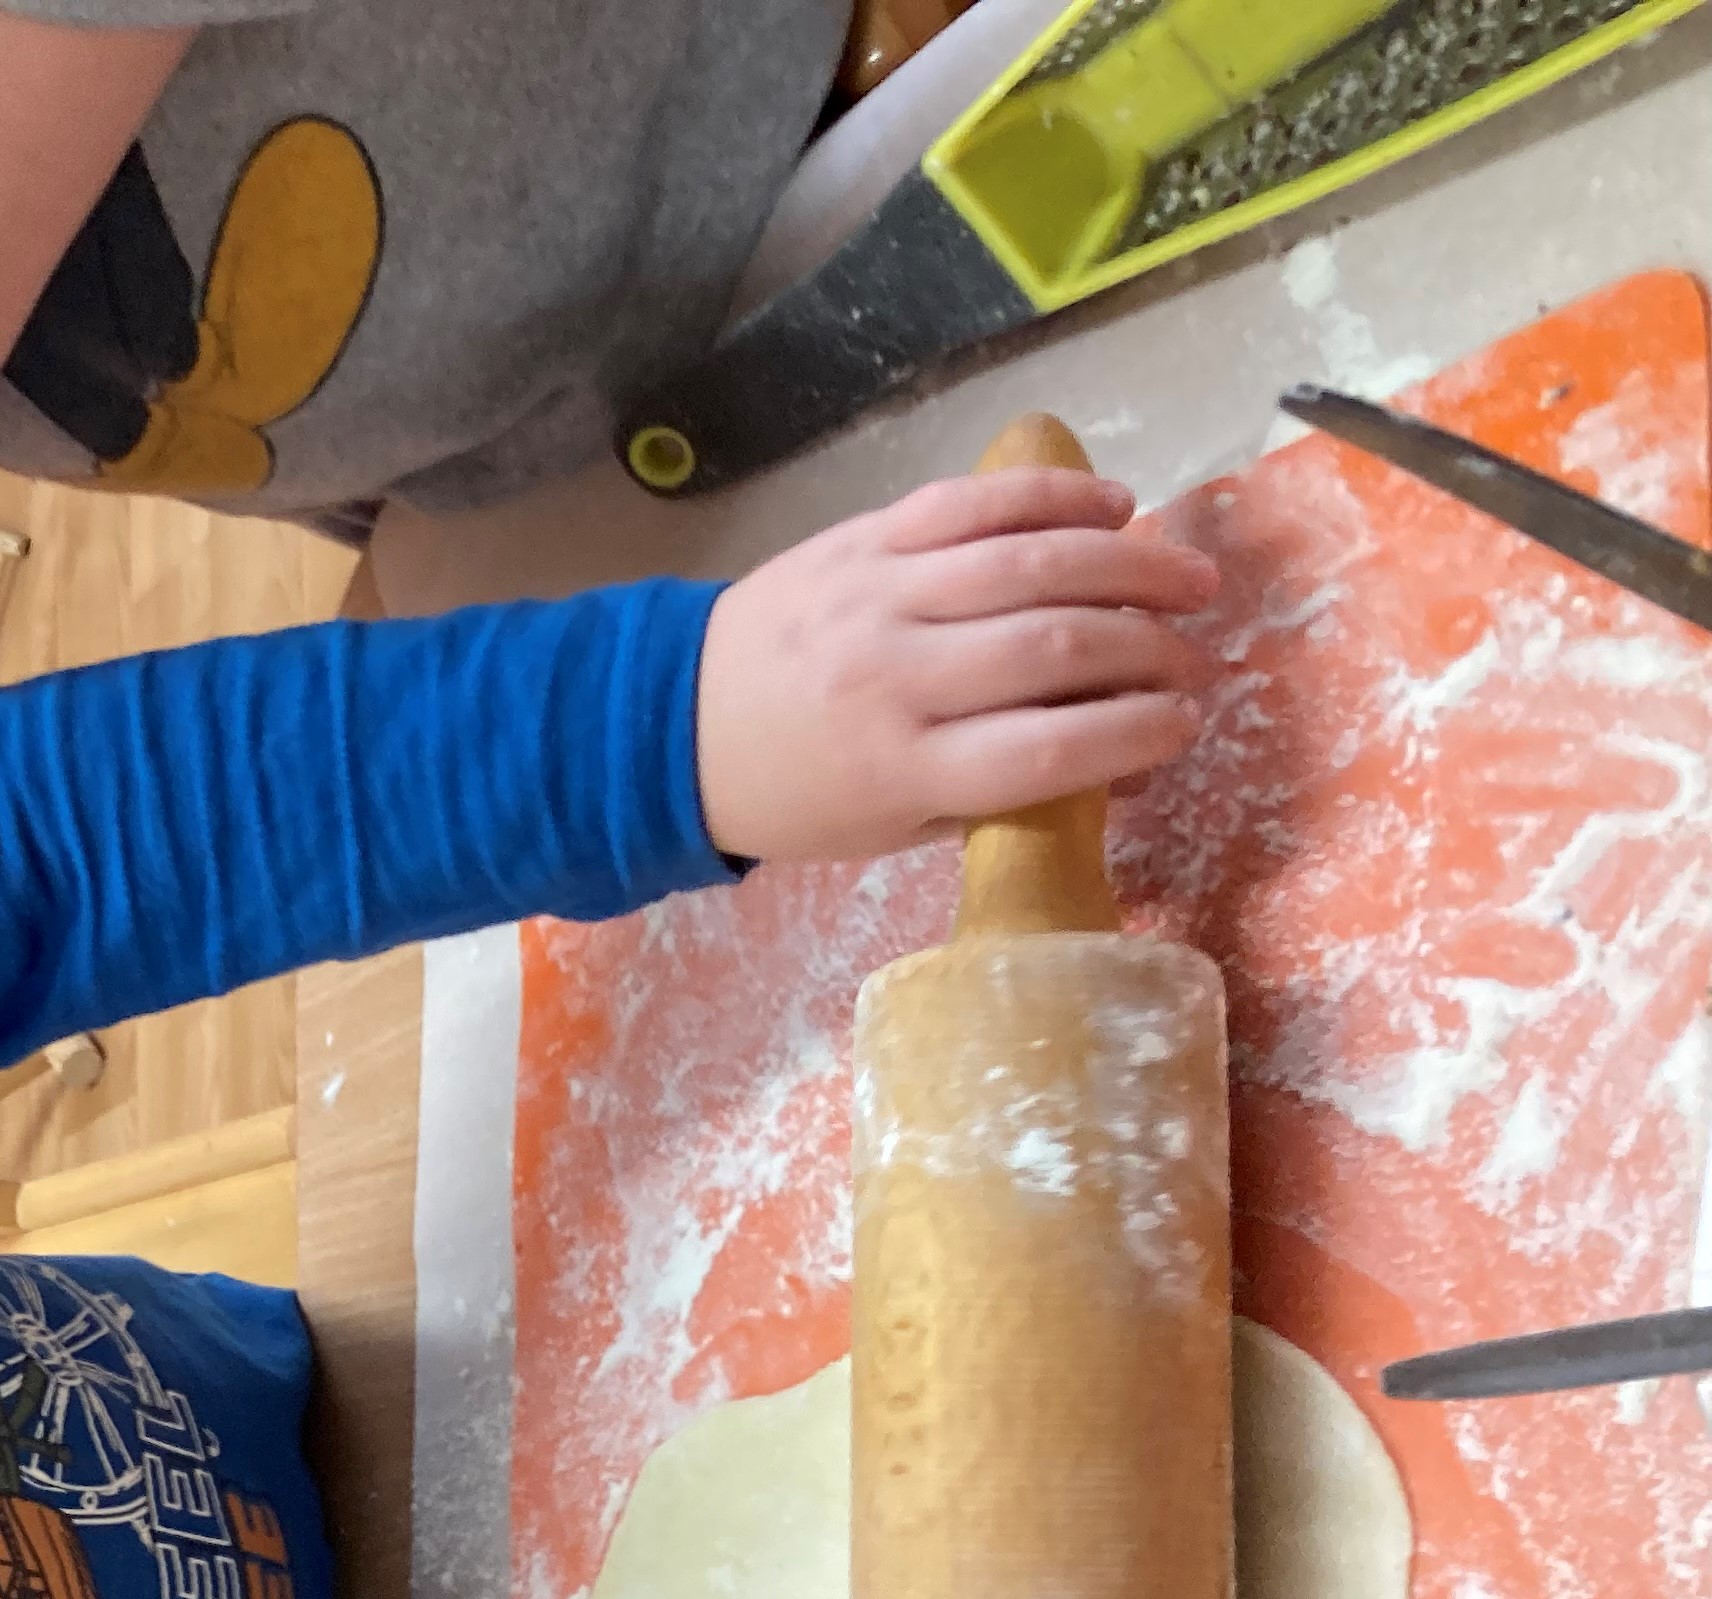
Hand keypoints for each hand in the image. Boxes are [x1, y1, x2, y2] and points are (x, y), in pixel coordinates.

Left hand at [691, 469, 1221, 864]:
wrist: (676, 723)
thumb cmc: (798, 793)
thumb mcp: (890, 826)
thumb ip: (999, 792)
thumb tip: (1126, 757)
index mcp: (899, 769)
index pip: (1049, 751)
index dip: (1137, 733)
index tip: (1186, 722)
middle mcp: (893, 678)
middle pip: (1055, 649)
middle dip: (1148, 648)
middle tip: (1196, 652)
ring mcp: (878, 597)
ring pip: (1029, 564)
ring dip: (1129, 563)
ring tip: (1191, 577)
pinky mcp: (863, 538)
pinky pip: (973, 502)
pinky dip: (1054, 498)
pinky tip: (1114, 506)